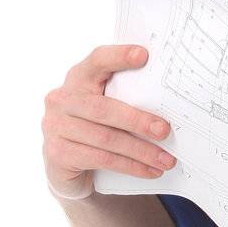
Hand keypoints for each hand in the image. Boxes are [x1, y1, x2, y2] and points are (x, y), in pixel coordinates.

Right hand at [41, 44, 175, 199]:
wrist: (65, 165)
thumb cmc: (96, 126)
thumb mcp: (107, 104)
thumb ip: (126, 95)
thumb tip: (172, 102)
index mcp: (78, 77)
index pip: (97, 60)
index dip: (119, 56)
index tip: (144, 55)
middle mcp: (62, 98)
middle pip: (104, 108)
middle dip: (138, 121)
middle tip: (165, 130)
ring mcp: (55, 126)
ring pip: (106, 138)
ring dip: (141, 151)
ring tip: (166, 160)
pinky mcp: (58, 153)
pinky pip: (102, 159)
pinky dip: (131, 166)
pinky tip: (150, 171)